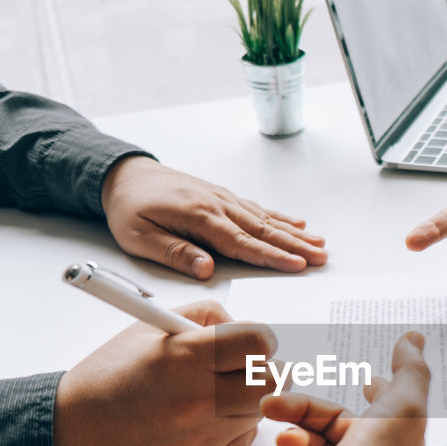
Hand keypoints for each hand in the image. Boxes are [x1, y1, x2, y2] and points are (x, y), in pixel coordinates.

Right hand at [54, 300, 274, 445]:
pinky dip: (232, 429)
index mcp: (183, 358)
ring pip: (261, 413)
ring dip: (248, 401)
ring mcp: (204, 438)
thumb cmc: (108, 379)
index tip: (251, 344)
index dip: (262, 340)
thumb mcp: (148, 329)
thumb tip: (243, 326)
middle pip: (275, 382)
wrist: (73, 435)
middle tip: (245, 370)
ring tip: (212, 395)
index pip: (260, 343)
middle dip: (266, 371)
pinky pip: (243, 441)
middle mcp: (198, 400)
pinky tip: (200, 422)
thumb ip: (203, 317)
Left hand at [101, 156, 326, 279]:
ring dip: (294, 233)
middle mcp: (217, 205)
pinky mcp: (222, 197)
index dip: (272, 257)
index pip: (242, 243)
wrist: (125, 174)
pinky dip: (280, 217)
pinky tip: (297, 223)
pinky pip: (257, 209)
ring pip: (265, 219)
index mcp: (199, 217)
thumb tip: (206, 270)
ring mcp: (223, 199)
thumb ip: (174, 253)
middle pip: (263, 230)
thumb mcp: (139, 237)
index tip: (297, 266)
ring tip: (319, 243)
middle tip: (322, 258)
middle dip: (295, 245)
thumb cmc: (129, 208)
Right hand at [262, 332, 430, 445]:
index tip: (370, 380)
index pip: (384, 404)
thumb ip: (410, 369)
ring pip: (305, 443)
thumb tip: (415, 337)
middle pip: (327, 419)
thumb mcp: (403, 408)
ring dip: (291, 438)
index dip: (377, 390)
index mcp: (394, 436)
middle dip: (298, 410)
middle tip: (271, 405)